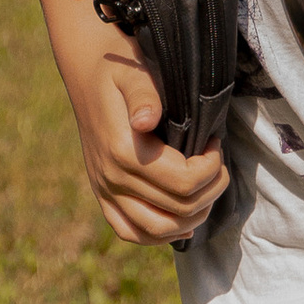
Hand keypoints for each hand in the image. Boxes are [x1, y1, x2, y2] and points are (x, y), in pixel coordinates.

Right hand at [69, 40, 228, 246]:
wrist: (86, 71)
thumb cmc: (118, 68)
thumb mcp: (133, 72)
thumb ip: (144, 95)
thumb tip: (147, 120)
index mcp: (123, 150)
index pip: (183, 182)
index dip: (211, 168)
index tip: (214, 142)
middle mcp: (112, 177)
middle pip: (177, 208)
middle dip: (211, 190)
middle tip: (217, 164)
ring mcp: (105, 189)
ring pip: (156, 229)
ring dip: (191, 218)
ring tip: (206, 192)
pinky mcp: (103, 194)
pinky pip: (130, 231)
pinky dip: (158, 235)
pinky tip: (182, 223)